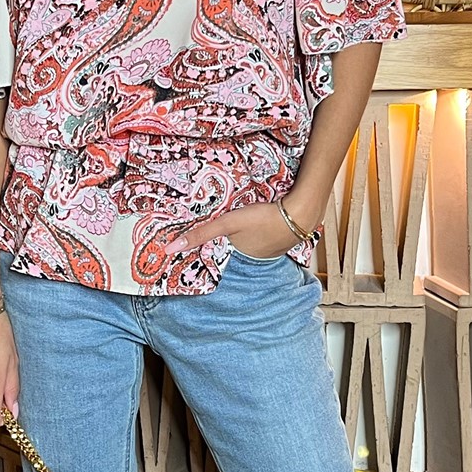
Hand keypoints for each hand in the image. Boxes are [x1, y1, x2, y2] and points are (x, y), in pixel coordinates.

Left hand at [163, 200, 299, 260]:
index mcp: (240, 256)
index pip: (218, 251)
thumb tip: (170, 249)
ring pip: (250, 240)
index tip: (199, 239)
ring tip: (243, 221)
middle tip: (226, 224)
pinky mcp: (281, 239)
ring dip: (247, 233)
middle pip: (235, 245)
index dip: (211, 244)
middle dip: (230, 237)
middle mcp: (254, 258)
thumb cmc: (264, 218)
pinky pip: (264, 235)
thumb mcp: (228, 223)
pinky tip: (260, 220)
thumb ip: (201, 233)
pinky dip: (260, 229)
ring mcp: (270, 250)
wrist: (301, 213)